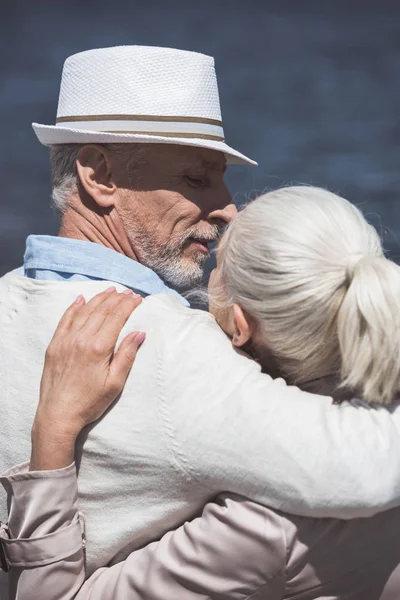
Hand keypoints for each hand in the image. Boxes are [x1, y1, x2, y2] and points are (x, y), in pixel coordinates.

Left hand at [30, 288, 144, 469]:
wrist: (58, 415)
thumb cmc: (90, 403)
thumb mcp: (115, 383)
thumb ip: (127, 356)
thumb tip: (139, 333)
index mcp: (98, 348)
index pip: (116, 318)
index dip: (128, 305)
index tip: (137, 298)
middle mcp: (81, 339)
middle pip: (101, 311)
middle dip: (116, 299)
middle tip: (127, 293)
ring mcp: (65, 340)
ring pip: (84, 311)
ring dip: (99, 299)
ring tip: (110, 291)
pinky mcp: (54, 345)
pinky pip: (65, 320)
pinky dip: (74, 307)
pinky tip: (81, 299)